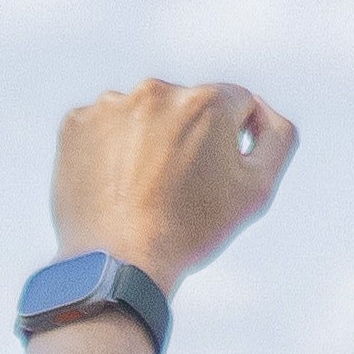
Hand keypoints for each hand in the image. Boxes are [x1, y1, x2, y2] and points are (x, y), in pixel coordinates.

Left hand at [49, 78, 295, 285]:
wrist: (118, 262)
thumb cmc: (190, 231)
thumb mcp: (256, 190)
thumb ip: (277, 138)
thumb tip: (263, 113)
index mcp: (207, 101)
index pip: (235, 104)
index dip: (232, 140)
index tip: (215, 175)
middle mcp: (158, 91)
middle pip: (186, 107)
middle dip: (188, 138)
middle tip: (178, 188)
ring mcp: (111, 105)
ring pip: (142, 116)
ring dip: (147, 142)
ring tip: (143, 189)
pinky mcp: (76, 124)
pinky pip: (102, 129)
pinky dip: (109, 151)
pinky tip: (115, 185)